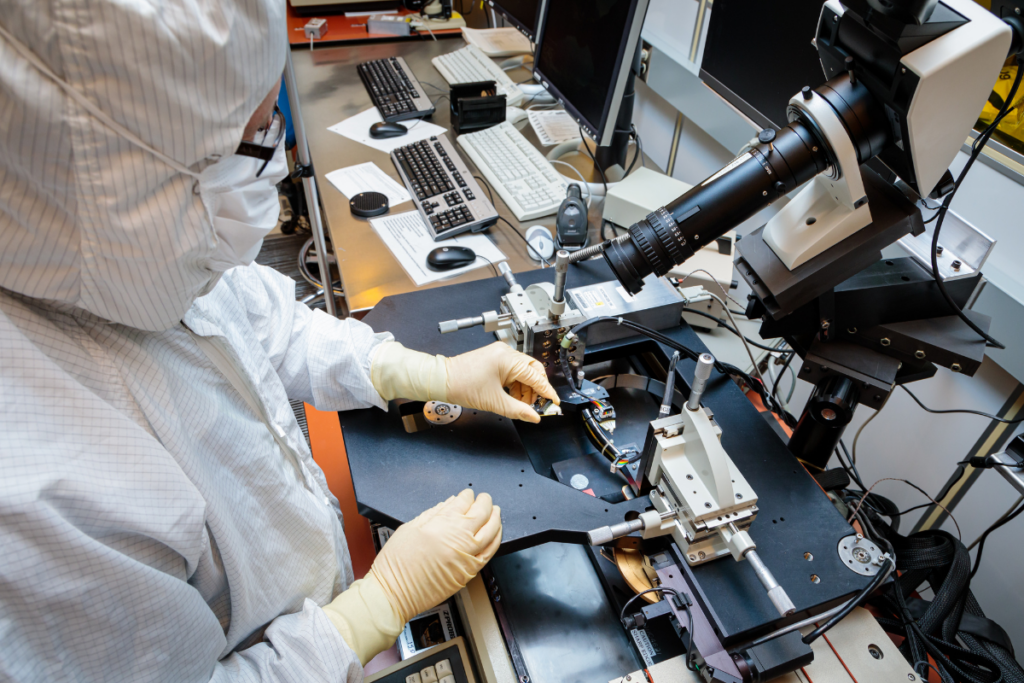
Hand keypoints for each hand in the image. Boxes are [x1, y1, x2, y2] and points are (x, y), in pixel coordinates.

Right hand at [321, 490, 501, 663]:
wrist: (394, 593)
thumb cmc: (396, 563)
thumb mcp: (410, 528)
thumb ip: (433, 513)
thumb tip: (449, 504)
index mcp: (442, 524)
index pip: (463, 503)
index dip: (468, 496)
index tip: (468, 494)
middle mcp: (458, 539)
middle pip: (482, 514)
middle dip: (485, 503)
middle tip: (485, 499)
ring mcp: (466, 557)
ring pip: (491, 532)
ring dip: (496, 519)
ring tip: (495, 513)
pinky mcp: (469, 573)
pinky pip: (489, 553)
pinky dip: (495, 541)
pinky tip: (495, 535)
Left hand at [370, 341, 558, 422]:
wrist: (441, 379)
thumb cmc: (461, 385)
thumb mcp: (495, 402)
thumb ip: (519, 410)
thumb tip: (534, 416)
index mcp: (508, 359)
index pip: (536, 376)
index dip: (546, 391)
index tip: (553, 401)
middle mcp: (505, 353)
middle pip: (532, 371)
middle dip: (535, 389)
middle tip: (536, 405)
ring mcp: (499, 354)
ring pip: (522, 372)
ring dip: (525, 389)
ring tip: (521, 404)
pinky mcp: (493, 359)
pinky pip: (512, 371)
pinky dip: (515, 384)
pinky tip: (512, 396)